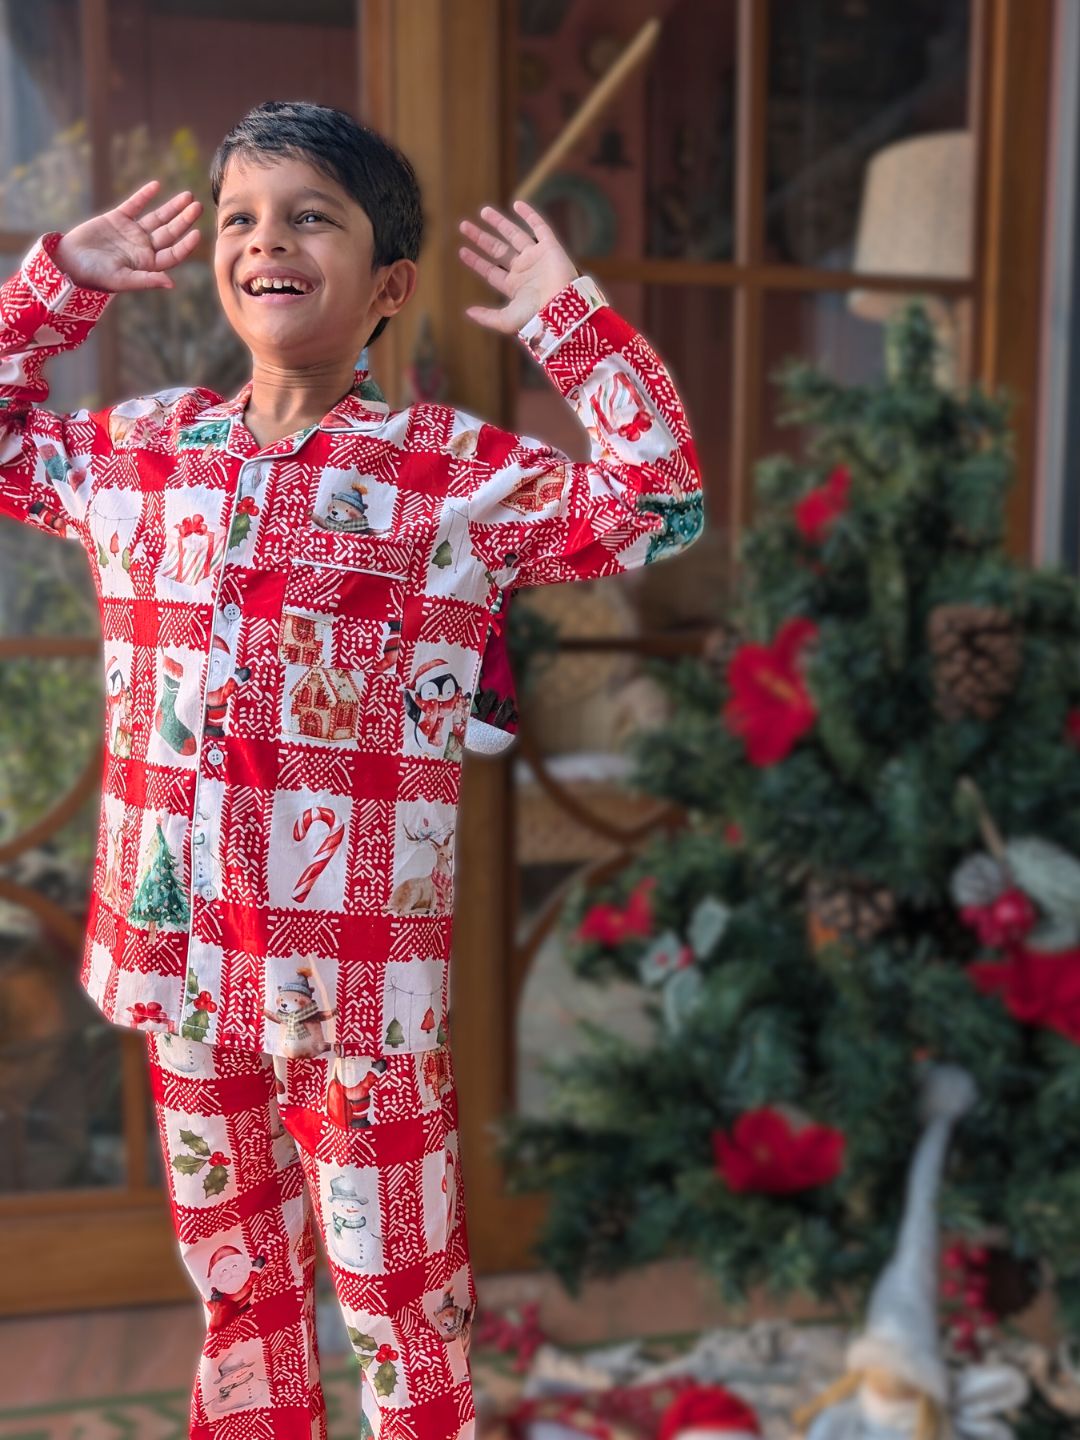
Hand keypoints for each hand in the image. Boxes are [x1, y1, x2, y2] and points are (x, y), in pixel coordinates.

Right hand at [53, 179, 202, 292]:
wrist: (68, 262)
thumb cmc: (94, 276)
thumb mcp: (121, 279)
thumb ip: (146, 280)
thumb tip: (171, 284)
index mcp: (147, 264)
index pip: (173, 254)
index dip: (185, 245)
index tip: (197, 233)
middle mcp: (143, 248)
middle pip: (169, 232)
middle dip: (184, 219)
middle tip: (198, 206)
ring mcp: (131, 232)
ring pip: (157, 217)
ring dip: (172, 207)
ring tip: (188, 196)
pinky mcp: (117, 219)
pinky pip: (134, 205)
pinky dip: (145, 195)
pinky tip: (157, 186)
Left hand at [458, 200, 577, 333]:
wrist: (561, 307)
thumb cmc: (535, 317)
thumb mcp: (506, 320)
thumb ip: (487, 316)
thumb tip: (468, 312)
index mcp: (514, 287)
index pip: (491, 271)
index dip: (476, 261)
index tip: (462, 251)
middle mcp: (524, 270)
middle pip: (498, 250)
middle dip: (481, 238)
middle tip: (463, 226)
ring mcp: (537, 257)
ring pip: (514, 235)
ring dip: (499, 223)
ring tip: (483, 212)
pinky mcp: (551, 247)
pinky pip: (540, 227)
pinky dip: (530, 216)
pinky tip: (517, 204)